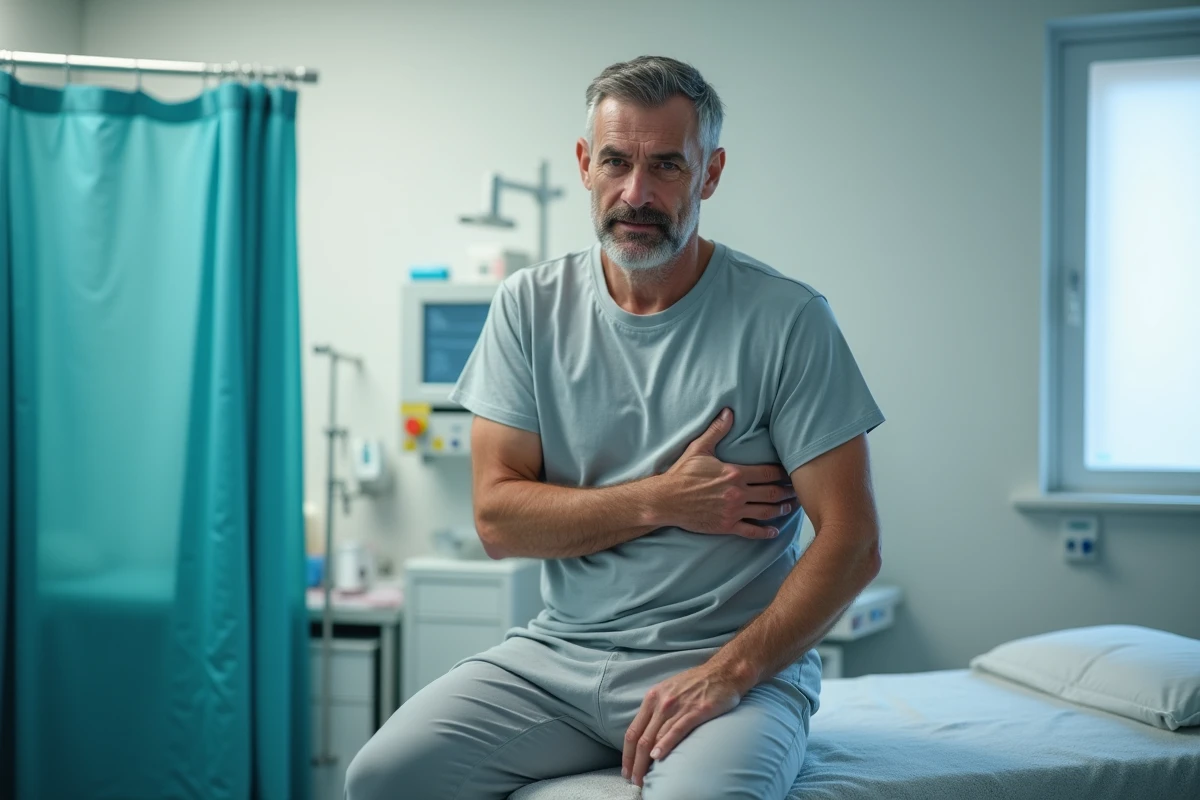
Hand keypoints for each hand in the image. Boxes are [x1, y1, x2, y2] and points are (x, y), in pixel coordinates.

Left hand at [622, 664, 743, 786]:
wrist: (723, 672)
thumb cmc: (696, 683)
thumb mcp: (668, 691)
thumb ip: (657, 710)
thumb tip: (647, 735)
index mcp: (652, 698)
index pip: (632, 731)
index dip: (626, 754)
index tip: (626, 770)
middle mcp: (660, 703)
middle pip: (640, 739)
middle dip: (634, 763)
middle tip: (633, 780)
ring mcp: (677, 707)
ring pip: (655, 738)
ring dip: (646, 762)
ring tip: (643, 779)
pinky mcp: (695, 712)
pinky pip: (675, 730)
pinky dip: (665, 745)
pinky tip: (657, 757)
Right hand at [655, 408, 794, 538]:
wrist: (667, 500)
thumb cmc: (682, 474)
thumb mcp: (699, 449)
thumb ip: (717, 431)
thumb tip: (729, 412)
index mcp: (734, 473)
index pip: (767, 473)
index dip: (782, 473)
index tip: (791, 473)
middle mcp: (737, 493)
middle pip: (771, 493)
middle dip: (787, 492)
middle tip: (798, 491)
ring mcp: (733, 511)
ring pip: (765, 512)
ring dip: (781, 509)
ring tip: (790, 507)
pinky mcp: (726, 526)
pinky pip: (751, 531)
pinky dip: (765, 532)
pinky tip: (774, 531)